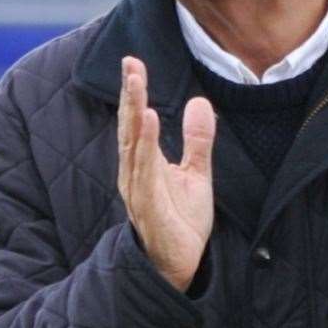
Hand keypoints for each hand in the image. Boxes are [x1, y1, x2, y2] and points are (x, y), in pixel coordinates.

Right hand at [117, 56, 215, 290]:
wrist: (181, 266)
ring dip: (134, 112)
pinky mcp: (149, 207)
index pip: (136, 120)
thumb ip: (196, 140)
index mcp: (143, 163)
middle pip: (130, 127)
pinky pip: (145, 171)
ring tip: (136, 84)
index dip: (133, 92)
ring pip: (133, 144)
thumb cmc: (181, 222)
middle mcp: (134, 173)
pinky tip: (149, 121)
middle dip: (129, 95)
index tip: (132, 61)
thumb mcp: (196, 174)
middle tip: (130, 63)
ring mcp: (138, 190)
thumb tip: (199, 101)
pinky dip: (146, 145)